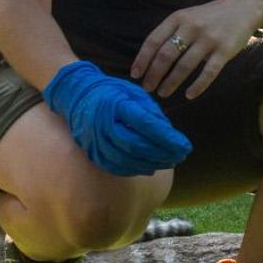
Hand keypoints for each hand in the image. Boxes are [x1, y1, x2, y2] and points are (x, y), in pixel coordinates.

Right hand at [43, 61, 192, 176]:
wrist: (77, 97)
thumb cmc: (111, 93)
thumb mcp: (134, 93)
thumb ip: (151, 112)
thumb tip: (170, 135)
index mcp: (116, 105)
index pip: (146, 125)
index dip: (168, 138)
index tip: (185, 145)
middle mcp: (103, 124)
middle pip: (138, 145)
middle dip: (163, 153)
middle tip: (181, 156)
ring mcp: (95, 140)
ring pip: (128, 159)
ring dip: (152, 164)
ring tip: (169, 162)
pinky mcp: (93, 152)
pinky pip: (116, 167)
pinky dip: (136, 169)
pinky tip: (150, 167)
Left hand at [131, 0, 262, 99]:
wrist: (243, 8)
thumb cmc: (208, 16)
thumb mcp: (186, 17)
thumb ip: (170, 32)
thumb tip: (150, 59)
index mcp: (177, 19)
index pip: (153, 41)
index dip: (142, 59)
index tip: (135, 75)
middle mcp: (191, 28)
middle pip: (166, 55)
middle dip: (154, 74)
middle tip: (147, 88)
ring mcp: (209, 39)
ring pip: (184, 66)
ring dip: (171, 82)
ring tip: (163, 93)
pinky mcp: (225, 51)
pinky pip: (209, 72)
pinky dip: (198, 86)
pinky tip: (189, 95)